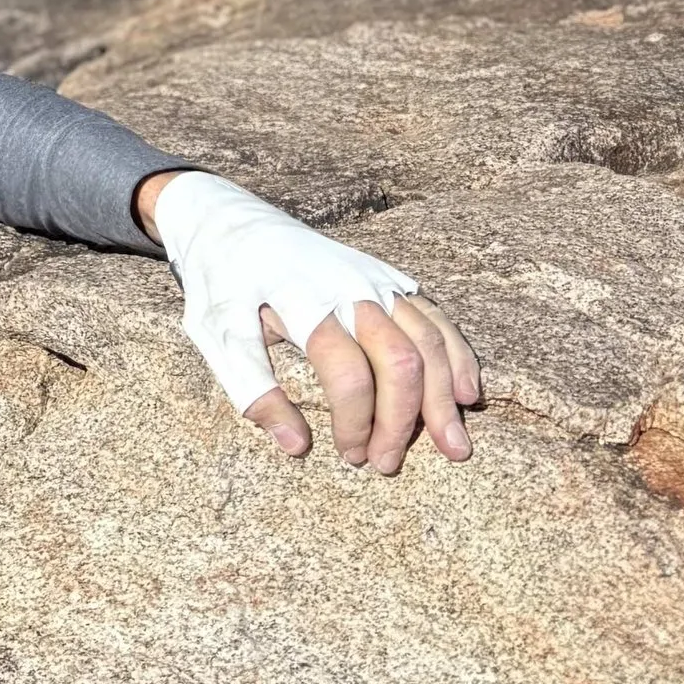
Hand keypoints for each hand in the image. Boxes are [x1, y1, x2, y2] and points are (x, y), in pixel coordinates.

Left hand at [138, 170, 482, 473]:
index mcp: (303, 300)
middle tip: (388, 464)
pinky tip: (467, 392)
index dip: (356, 422)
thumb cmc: (221, 284)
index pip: (348, 372)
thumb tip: (297, 448)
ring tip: (455, 446)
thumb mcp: (216, 333)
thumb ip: (253, 389)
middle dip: (402, 420)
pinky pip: (434, 316)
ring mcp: (374, 278)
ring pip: (427, 339)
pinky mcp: (387, 276)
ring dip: (443, 397)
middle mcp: (348, 286)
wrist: (229, 219)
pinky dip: (456, 355)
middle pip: (399, 359)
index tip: (350, 455)